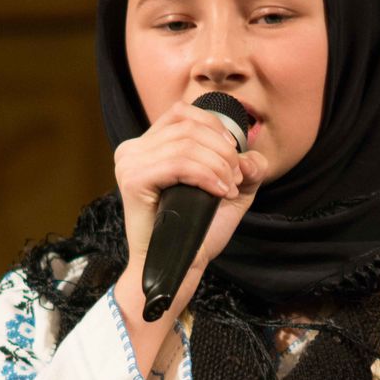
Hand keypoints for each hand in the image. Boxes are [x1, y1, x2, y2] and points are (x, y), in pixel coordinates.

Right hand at [114, 99, 267, 282]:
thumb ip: (246, 169)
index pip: (182, 113)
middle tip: (236, 178)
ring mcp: (129, 163)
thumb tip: (250, 156)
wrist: (178, 265)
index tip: (234, 156)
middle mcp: (132, 150)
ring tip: (229, 188)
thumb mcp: (228, 192)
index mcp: (148, 146)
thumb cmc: (196, 232)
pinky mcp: (132, 180)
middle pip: (188, 126)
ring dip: (218, 164)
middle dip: (222, 150)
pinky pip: (177, 163)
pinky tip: (220, 192)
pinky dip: (206, 175)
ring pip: (186, 144)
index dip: (214, 127)